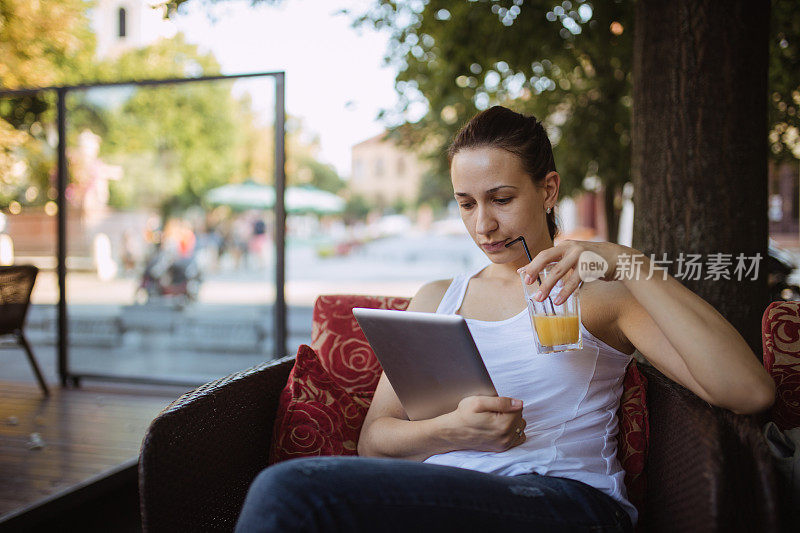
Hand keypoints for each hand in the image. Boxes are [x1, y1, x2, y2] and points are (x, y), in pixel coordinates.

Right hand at [442, 395, 526, 451]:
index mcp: (502, 424)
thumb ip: (501, 402)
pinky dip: (512, 431)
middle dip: (510, 412)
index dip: (507, 403)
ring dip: (512, 422)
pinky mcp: (502, 448)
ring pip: (520, 427)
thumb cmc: (463, 415)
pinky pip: (517, 438)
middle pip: (520, 418)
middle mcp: (506, 436)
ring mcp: (504, 444)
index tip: (494, 406)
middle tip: (493, 412)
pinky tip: (501, 427)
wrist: (453, 432)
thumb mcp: (478, 402)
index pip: (518, 408)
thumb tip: (519, 403)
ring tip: (497, 420)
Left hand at [517, 240, 633, 304]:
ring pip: (558, 271)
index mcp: (565, 245)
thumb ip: (560, 263)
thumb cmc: (593, 260)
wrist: (619, 258)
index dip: (531, 264)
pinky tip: (558, 300)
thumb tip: (542, 274)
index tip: (521, 274)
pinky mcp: (589, 266)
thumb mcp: (575, 257)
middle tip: (526, 282)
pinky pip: (573, 281)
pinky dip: (564, 292)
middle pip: (546, 257)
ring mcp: (580, 255)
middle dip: (534, 270)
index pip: (543, 254)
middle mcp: (570, 247)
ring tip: (539, 298)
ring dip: (547, 286)